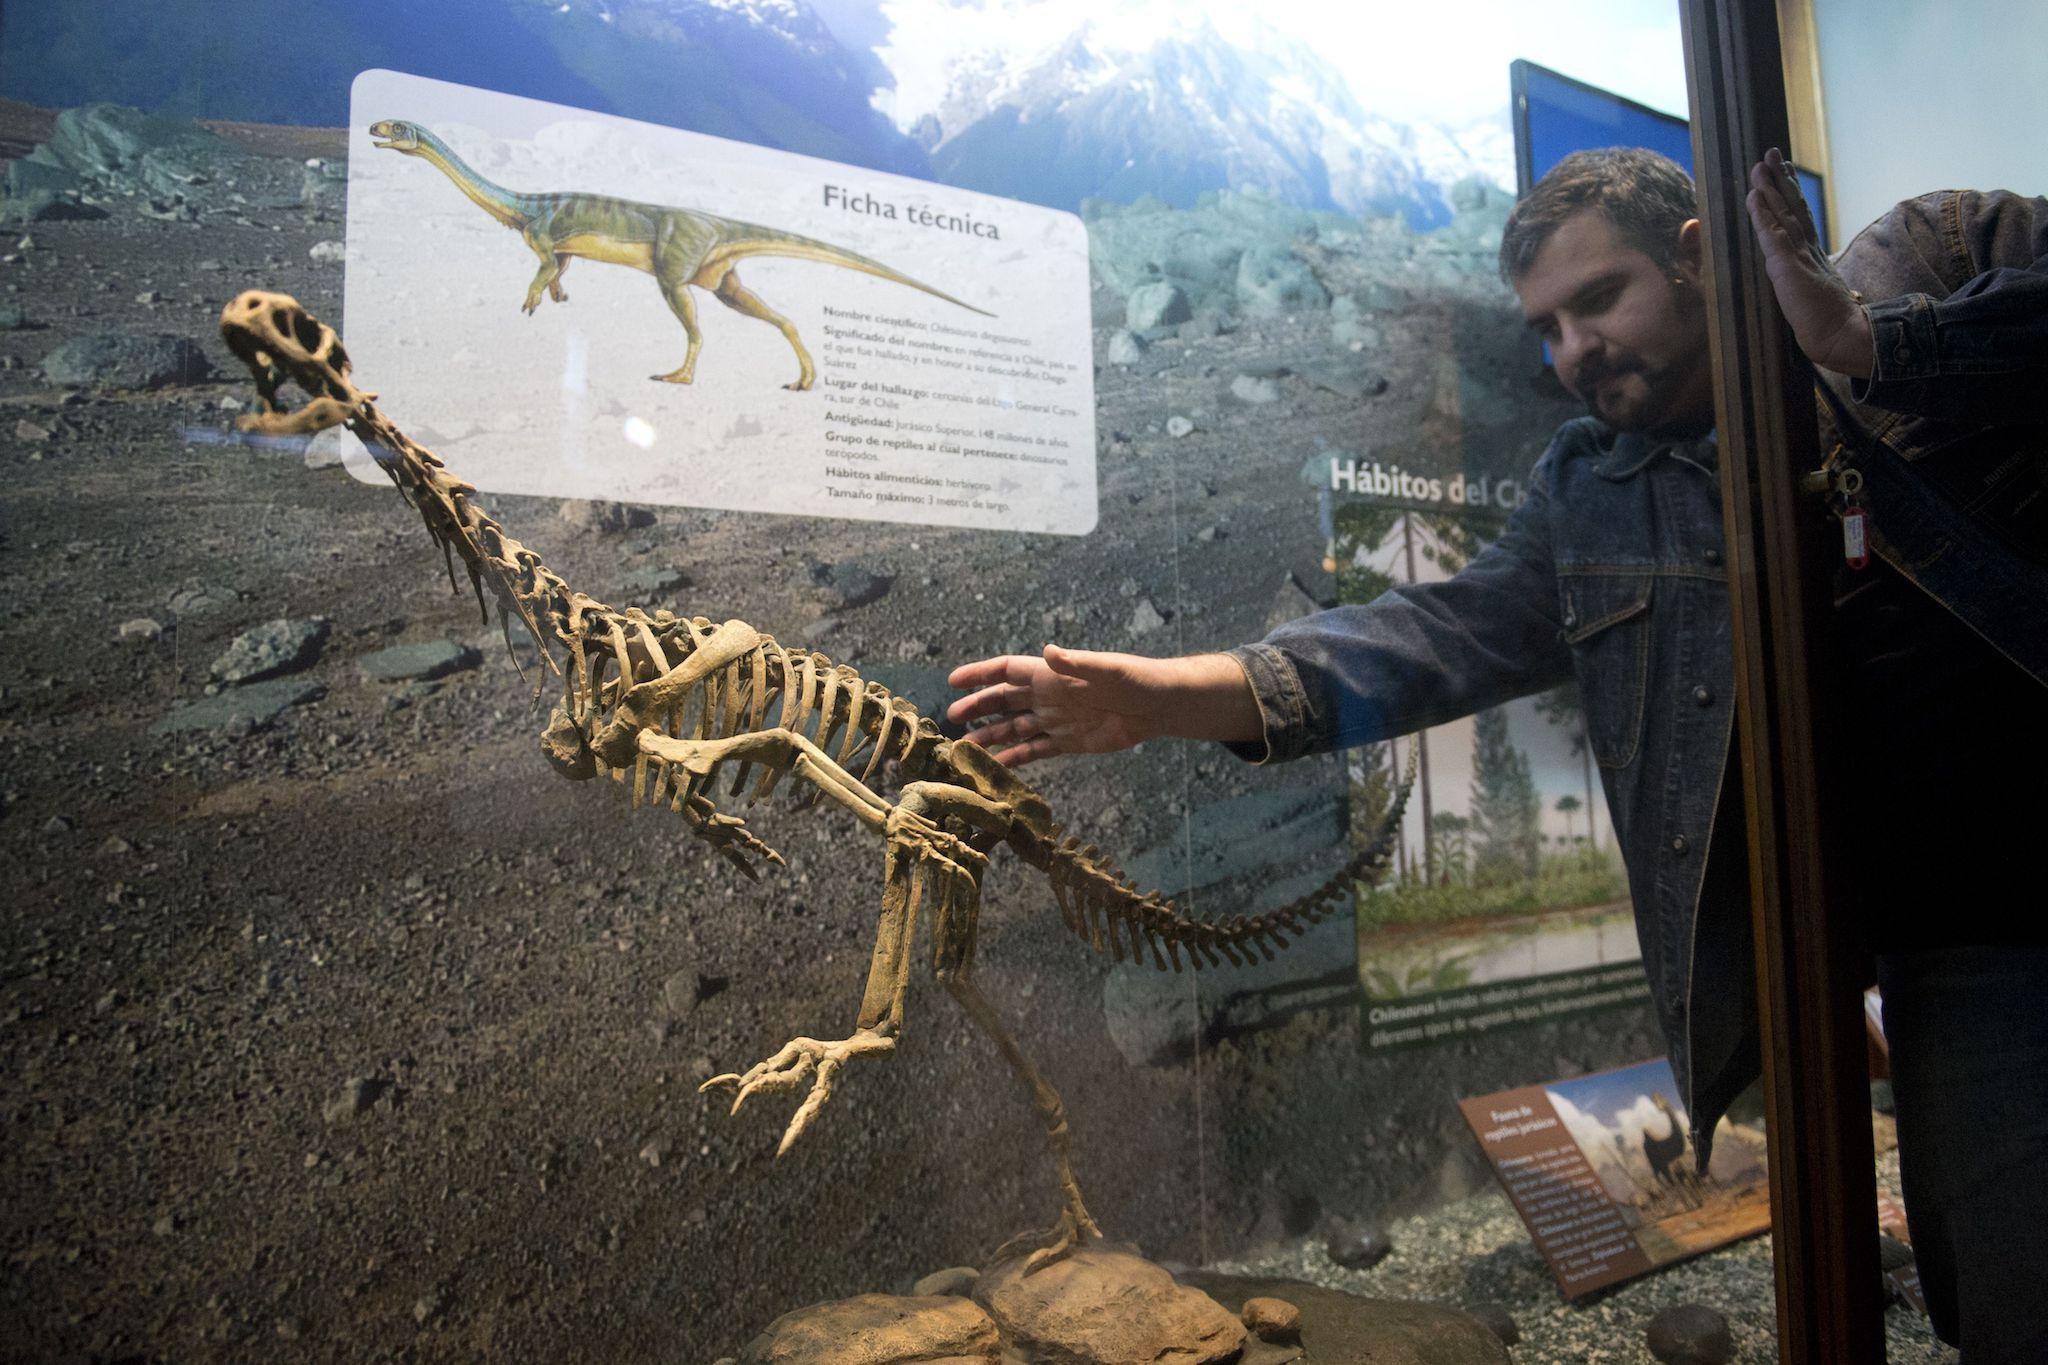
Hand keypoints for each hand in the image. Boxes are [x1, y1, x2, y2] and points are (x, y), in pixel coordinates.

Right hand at [946, 645, 1257, 766]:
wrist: (1158, 706)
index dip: (980, 675)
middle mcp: (1048, 696)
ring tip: (965, 749)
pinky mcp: (1068, 742)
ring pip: (1014, 728)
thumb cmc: (1134, 680)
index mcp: (1051, 675)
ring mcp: (1056, 720)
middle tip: (952, 719)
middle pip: (1004, 701)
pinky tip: (996, 768)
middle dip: (978, 708)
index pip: (1007, 671)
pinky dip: (1014, 758)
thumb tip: (1049, 651)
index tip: (954, 681)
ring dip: (991, 736)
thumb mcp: (1106, 669)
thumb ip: (1076, 664)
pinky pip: (1034, 751)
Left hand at [1746, 147, 1874, 377]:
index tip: (1782, 170)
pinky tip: (1755, 196)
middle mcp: (1807, 247)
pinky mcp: (1789, 266)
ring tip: (1760, 165)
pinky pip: (1773, 234)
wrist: (1839, 335)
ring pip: (1783, 214)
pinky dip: (1763, 215)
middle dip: (1780, 179)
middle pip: (1792, 206)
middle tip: (1771, 153)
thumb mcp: (1812, 290)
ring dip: (1770, 189)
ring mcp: (1799, 254)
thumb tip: (1799, 272)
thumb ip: (1805, 276)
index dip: (1789, 193)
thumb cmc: (1828, 319)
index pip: (1798, 215)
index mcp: (1812, 252)